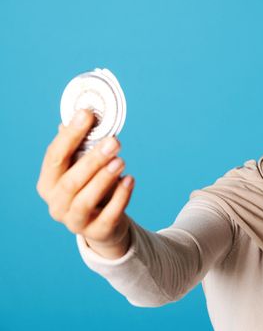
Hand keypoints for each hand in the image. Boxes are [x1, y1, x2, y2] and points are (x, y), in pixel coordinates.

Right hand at [36, 109, 134, 257]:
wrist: (104, 224)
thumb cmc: (92, 187)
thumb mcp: (84, 167)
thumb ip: (82, 144)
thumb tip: (83, 113)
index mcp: (48, 182)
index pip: (55, 157)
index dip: (70, 135)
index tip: (87, 115)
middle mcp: (56, 203)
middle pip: (70, 181)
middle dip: (92, 160)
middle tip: (114, 142)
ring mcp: (75, 221)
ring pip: (85, 200)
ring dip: (103, 178)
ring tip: (121, 160)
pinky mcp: (97, 232)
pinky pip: (108, 215)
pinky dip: (121, 197)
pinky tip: (130, 179)